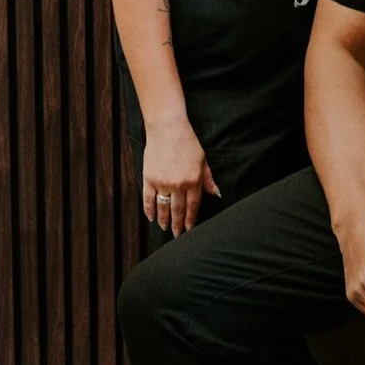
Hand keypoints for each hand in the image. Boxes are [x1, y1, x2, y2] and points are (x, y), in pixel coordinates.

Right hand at [142, 117, 220, 233]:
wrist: (167, 128)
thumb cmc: (187, 142)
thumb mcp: (202, 160)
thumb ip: (208, 179)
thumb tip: (216, 193)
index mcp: (193, 180)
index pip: (193, 206)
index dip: (191, 220)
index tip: (190, 229)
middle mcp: (178, 184)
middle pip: (178, 210)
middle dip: (178, 225)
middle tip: (177, 235)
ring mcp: (162, 182)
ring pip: (163, 207)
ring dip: (164, 220)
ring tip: (165, 228)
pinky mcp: (149, 178)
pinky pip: (148, 198)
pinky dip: (149, 209)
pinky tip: (151, 217)